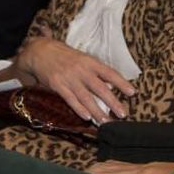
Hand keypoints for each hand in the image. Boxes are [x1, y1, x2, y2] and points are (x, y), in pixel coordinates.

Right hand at [14, 37, 135, 122]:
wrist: (41, 52)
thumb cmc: (67, 57)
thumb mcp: (85, 59)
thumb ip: (97, 72)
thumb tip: (111, 86)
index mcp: (91, 62)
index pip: (110, 73)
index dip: (122, 83)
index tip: (132, 92)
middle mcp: (82, 70)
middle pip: (100, 88)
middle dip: (112, 102)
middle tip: (123, 113)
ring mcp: (69, 79)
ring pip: (86, 97)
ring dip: (97, 111)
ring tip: (106, 121)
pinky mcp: (57, 86)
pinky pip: (70, 99)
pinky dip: (79, 109)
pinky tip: (87, 117)